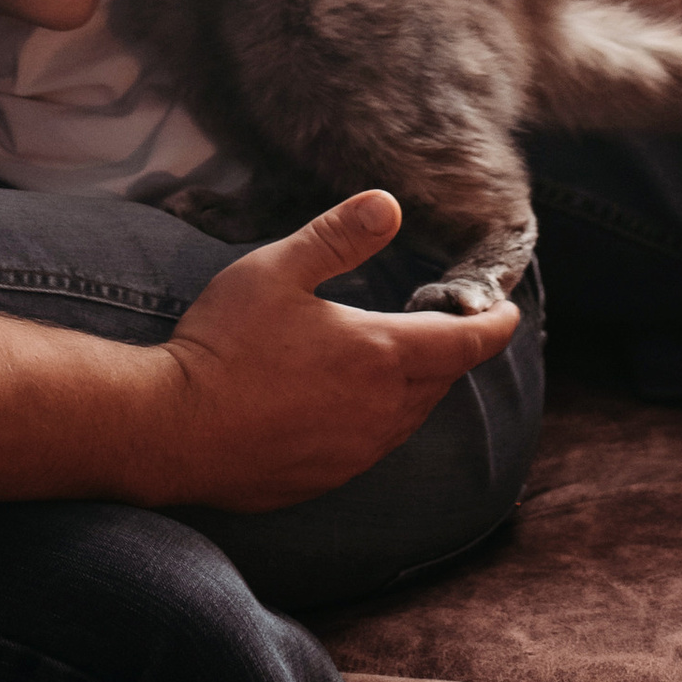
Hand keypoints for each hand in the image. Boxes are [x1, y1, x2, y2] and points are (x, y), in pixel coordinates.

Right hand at [152, 191, 518, 512]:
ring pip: (409, 417)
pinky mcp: (325, 477)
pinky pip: (373, 445)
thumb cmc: (225, 342)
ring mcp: (354, 452)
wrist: (172, 428)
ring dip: (420, 387)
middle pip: (440, 381)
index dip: (492, 325)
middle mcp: (380, 412)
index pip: (462, 342)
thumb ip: (338, 236)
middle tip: (455, 324)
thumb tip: (390, 204)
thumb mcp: (279, 268)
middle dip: (454, 351)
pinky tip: (353, 402)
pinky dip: (382, 418)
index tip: (509, 311)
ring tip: (409, 360)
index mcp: (380, 356)